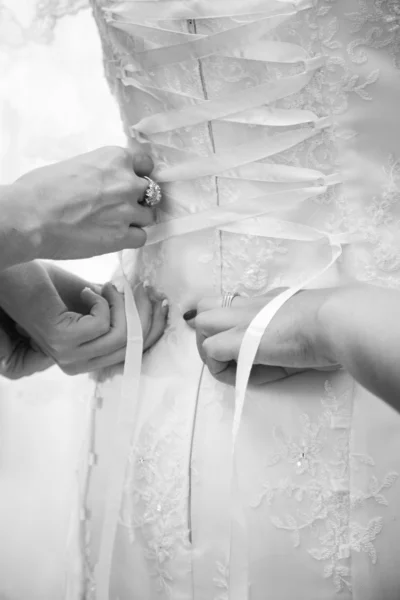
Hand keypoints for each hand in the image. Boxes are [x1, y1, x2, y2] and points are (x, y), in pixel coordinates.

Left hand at [0, 262, 167, 375]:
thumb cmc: (45, 285)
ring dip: (123, 304)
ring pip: (122, 335)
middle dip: (146, 313)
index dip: (153, 327)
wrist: (13, 273)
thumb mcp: (87, 302)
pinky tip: (87, 290)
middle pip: (133, 346)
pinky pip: (104, 324)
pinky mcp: (62, 340)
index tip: (160, 301)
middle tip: (144, 288)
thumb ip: (113, 312)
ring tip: (109, 286)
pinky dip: (103, 301)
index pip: (132, 352)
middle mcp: (76, 364)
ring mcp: (68, 355)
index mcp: (85, 358)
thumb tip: (147, 306)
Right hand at [12, 145, 155, 261]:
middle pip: (149, 192)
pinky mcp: (123, 236)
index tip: (129, 183)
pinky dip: (131, 238)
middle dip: (137, 199)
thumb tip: (105, 183)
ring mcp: (128, 210)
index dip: (138, 175)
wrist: (31, 218)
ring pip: (148, 216)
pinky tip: (114, 237)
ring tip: (113, 224)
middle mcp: (128, 182)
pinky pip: (142, 237)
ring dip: (135, 220)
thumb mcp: (77, 165)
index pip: (145, 164)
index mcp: (115, 158)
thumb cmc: (41, 189)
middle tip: (117, 206)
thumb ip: (101, 172)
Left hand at [185, 289, 339, 384]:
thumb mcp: (307, 323)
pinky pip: (211, 350)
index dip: (222, 320)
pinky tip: (240, 374)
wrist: (338, 322)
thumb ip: (289, 330)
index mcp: (267, 300)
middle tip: (224, 354)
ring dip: (209, 349)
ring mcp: (242, 320)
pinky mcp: (239, 339)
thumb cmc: (334, 325)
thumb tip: (282, 347)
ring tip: (231, 367)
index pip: (230, 302)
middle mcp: (250, 304)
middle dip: (206, 330)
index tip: (230, 341)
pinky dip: (219, 366)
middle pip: (206, 305)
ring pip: (201, 323)